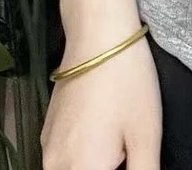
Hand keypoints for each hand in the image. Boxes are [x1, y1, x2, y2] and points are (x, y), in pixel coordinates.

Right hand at [41, 32, 161, 169]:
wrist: (98, 35)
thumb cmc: (127, 83)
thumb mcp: (146, 136)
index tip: (131, 159)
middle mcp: (55, 166)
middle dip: (107, 168)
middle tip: (127, 151)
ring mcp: (47, 149)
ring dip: (95, 165)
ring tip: (118, 144)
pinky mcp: (46, 132)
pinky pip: (63, 161)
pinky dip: (82, 160)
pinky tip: (104, 136)